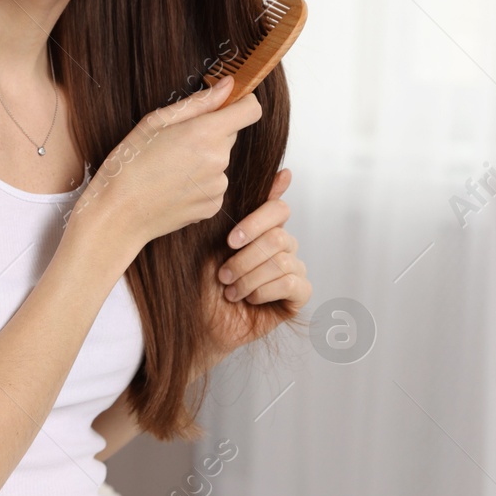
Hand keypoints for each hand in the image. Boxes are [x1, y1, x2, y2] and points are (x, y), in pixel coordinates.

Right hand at [71, 76, 262, 249]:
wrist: (119, 214)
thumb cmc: (129, 164)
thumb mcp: (155, 122)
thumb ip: (199, 102)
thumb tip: (228, 85)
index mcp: (205, 133)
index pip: (251, 110)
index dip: (242, 103)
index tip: (228, 105)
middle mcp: (218, 160)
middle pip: (230, 135)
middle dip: (210, 133)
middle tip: (176, 143)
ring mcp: (218, 186)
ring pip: (220, 161)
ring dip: (204, 159)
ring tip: (170, 169)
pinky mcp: (214, 206)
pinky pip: (214, 184)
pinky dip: (200, 183)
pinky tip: (174, 187)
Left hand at [197, 167, 309, 376]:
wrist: (198, 322)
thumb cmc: (203, 281)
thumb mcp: (215, 240)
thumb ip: (243, 207)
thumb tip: (285, 173)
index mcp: (264, 228)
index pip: (279, 209)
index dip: (255, 222)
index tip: (230, 241)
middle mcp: (282, 246)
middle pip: (279, 237)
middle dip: (245, 258)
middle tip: (222, 275)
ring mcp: (292, 270)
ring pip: (282, 261)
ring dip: (249, 278)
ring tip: (230, 291)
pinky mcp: (298, 295)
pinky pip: (293, 283)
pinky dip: (265, 291)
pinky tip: (249, 299)